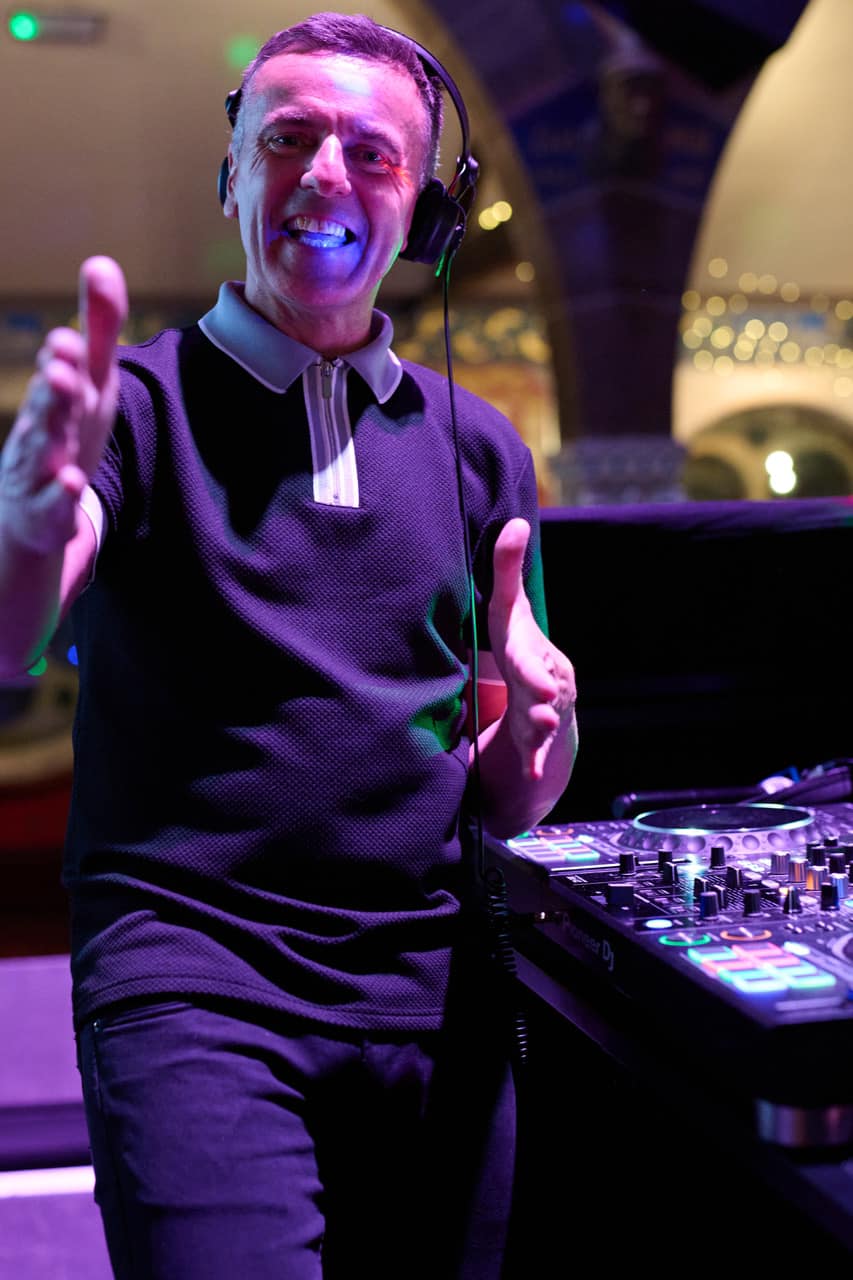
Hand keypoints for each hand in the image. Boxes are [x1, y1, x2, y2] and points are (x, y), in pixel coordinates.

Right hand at [0, 256, 126, 553]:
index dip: (67, 353)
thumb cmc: (66, 428)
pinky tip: (73, 482)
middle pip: (50, 400)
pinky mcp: (48, 506)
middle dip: (56, 377)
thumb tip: (101, 261)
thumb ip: (99, 327)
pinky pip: (55, 499)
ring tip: (63, 394)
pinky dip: (62, 490)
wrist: (32, 506)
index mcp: (62, 392)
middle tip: (62, 350)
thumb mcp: (91, 380)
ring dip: (52, 421)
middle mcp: (44, 425)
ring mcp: (42, 466)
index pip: (65, 367)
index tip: (70, 337)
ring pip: (44, 444)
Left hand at [487, 517, 576, 780]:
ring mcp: (541, 712)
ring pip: (543, 717)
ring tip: (539, 723)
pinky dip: (535, 763)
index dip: (531, 655)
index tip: (537, 658)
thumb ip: (508, 571)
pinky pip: (536, 752)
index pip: (527, 647)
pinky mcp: (534, 739)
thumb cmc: (519, 649)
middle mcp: (544, 681)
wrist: (542, 701)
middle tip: (543, 691)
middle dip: (541, 684)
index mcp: (532, 650)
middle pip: (542, 682)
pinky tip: (533, 776)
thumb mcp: (509, 612)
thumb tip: (515, 521)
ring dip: (541, 722)